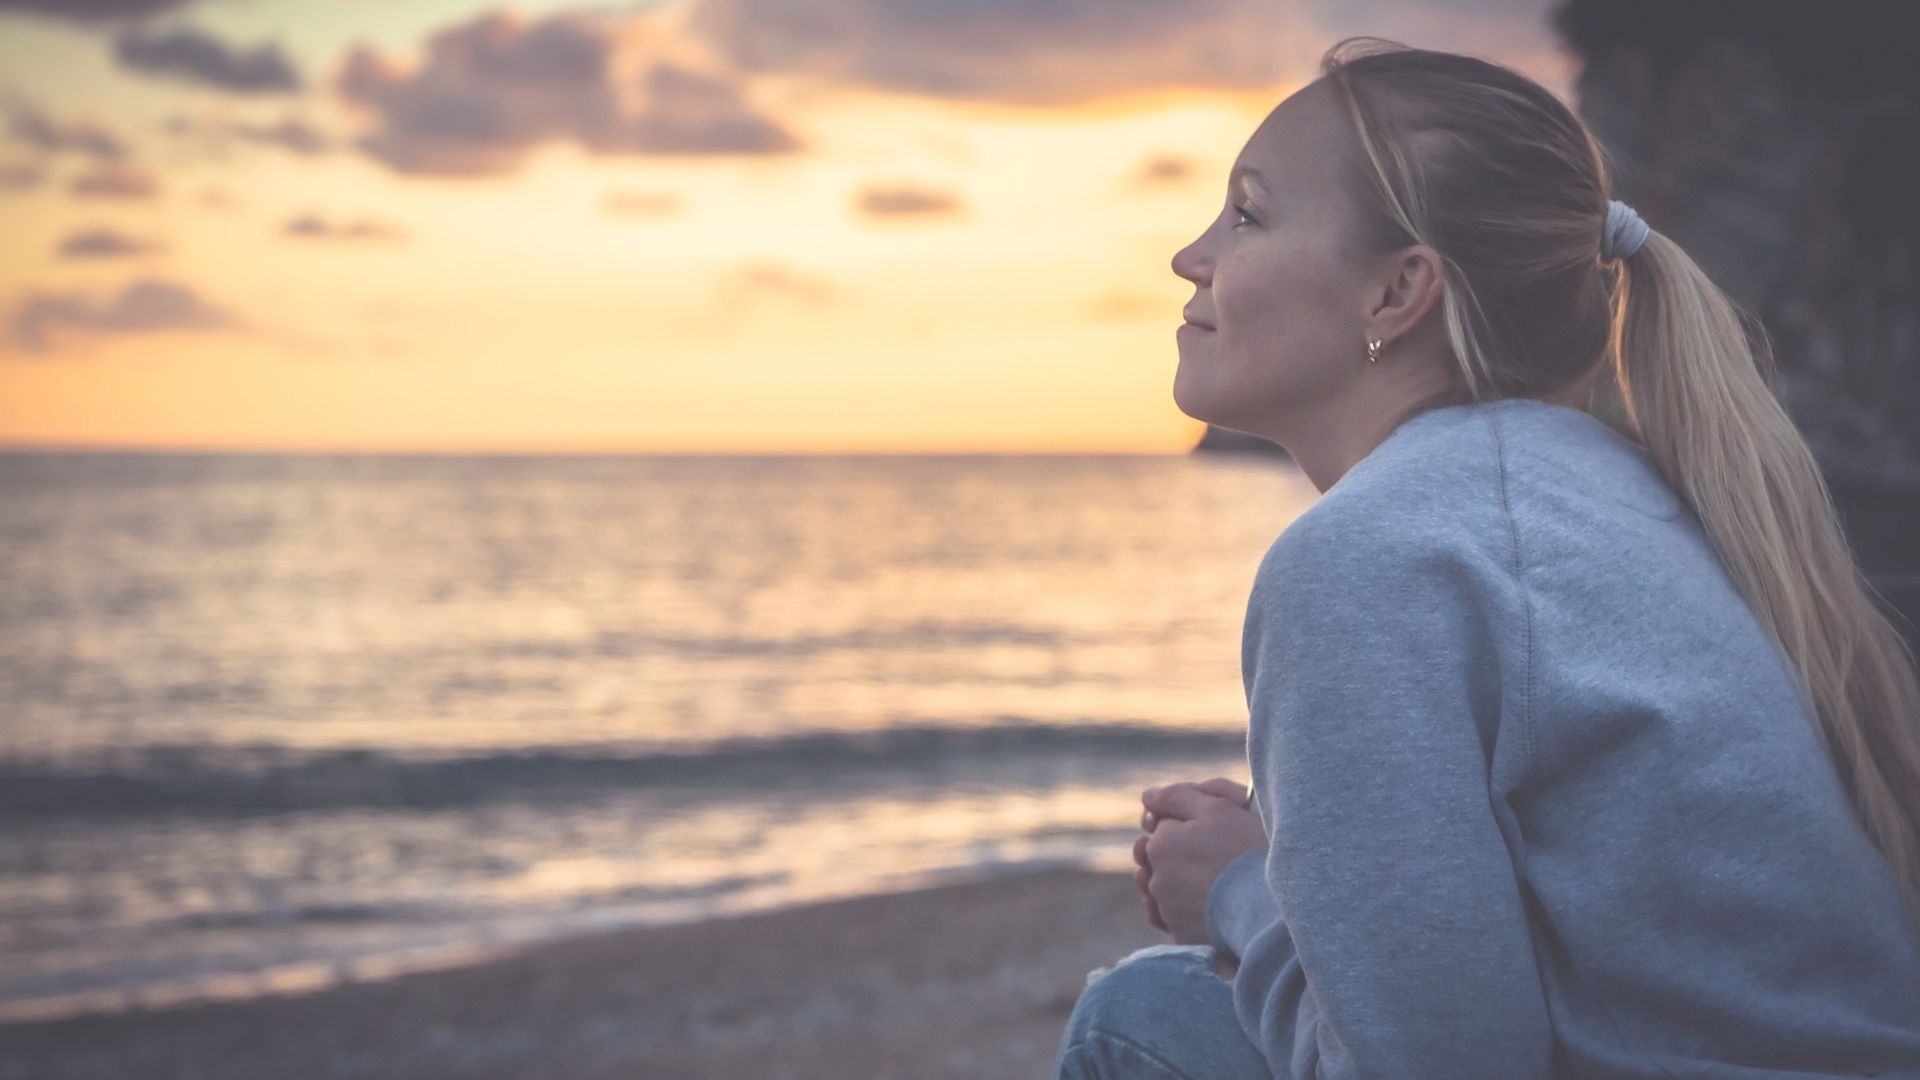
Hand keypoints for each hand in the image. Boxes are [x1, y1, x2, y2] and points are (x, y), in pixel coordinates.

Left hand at [1136, 779, 1266, 944]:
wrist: (1268, 910)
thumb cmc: (1246, 852)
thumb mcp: (1217, 809)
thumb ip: (1178, 797)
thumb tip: (1147, 796)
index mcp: (1161, 844)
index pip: (1164, 826)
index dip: (1188, 823)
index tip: (1212, 827)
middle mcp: (1156, 879)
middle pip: (1163, 858)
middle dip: (1180, 852)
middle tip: (1215, 853)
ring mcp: (1168, 911)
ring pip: (1167, 889)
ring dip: (1181, 882)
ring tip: (1214, 880)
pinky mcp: (1183, 937)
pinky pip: (1174, 920)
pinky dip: (1184, 911)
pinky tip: (1203, 904)